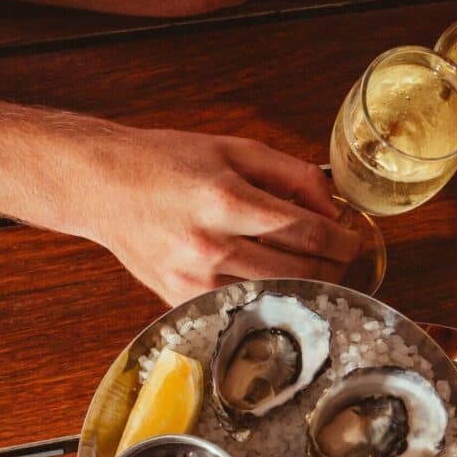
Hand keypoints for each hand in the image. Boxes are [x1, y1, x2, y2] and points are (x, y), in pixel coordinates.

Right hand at [85, 126, 359, 304]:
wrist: (102, 186)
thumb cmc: (166, 162)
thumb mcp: (232, 148)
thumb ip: (290, 175)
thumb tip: (333, 206)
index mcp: (225, 199)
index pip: (308, 232)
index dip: (343, 241)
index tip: (354, 241)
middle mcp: (211, 244)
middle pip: (299, 271)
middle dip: (333, 267)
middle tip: (343, 259)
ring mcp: (195, 280)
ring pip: (276, 296)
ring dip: (308, 288)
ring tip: (320, 273)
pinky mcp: (183, 301)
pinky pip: (244, 308)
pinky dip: (271, 299)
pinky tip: (282, 287)